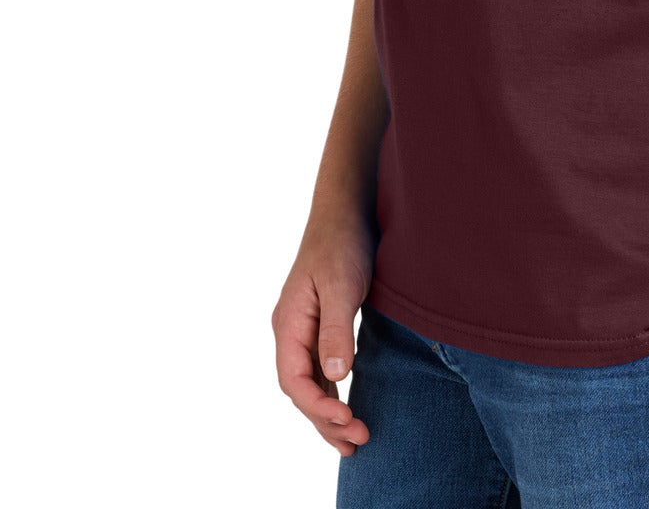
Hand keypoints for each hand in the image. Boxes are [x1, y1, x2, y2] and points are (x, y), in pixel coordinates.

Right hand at [272, 209, 377, 456]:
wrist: (346, 210)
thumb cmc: (341, 242)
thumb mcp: (340, 284)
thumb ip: (335, 329)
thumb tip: (335, 374)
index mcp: (288, 323)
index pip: (294, 380)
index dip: (318, 406)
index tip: (347, 419)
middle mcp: (291, 331)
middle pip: (301, 389)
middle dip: (326, 419)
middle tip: (358, 441)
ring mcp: (304, 330)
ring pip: (311, 383)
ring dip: (329, 412)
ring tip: (354, 439)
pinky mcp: (321, 325)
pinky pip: (321, 370)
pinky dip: (333, 392)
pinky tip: (348, 406)